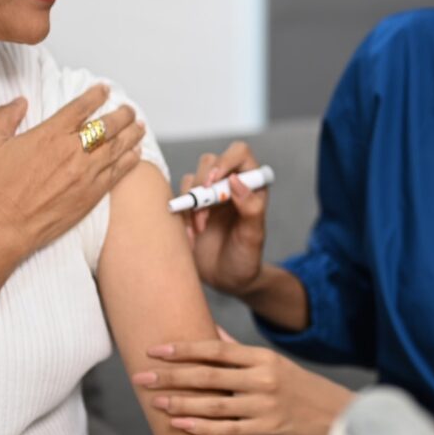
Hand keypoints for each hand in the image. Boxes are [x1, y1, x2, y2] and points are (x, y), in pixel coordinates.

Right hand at [0, 84, 144, 257]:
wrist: (6, 226)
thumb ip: (5, 117)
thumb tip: (21, 102)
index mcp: (50, 135)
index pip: (81, 107)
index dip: (96, 95)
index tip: (104, 89)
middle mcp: (73, 151)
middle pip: (107, 125)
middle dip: (121, 113)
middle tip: (128, 109)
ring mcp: (86, 173)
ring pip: (118, 147)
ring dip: (131, 133)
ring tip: (139, 126)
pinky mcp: (93, 193)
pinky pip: (118, 172)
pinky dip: (130, 160)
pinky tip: (136, 153)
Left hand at [133, 327, 352, 434]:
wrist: (338, 416)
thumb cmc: (302, 389)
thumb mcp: (276, 364)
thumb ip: (242, 352)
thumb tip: (214, 335)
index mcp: (263, 358)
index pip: (216, 349)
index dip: (183, 349)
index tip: (155, 349)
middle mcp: (262, 378)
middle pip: (208, 375)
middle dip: (171, 375)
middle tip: (141, 376)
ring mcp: (264, 405)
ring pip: (213, 403)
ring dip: (180, 403)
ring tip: (154, 402)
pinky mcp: (268, 429)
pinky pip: (227, 429)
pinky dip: (201, 428)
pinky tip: (180, 425)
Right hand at [180, 142, 267, 295]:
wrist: (227, 280)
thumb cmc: (246, 258)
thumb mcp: (253, 236)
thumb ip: (251, 208)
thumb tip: (237, 181)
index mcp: (251, 185)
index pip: (240, 154)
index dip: (226, 160)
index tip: (215, 181)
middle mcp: (229, 184)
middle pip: (211, 161)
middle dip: (204, 184)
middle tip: (205, 211)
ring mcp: (209, 195)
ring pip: (193, 178)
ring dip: (193, 202)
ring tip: (201, 229)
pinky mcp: (191, 207)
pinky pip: (180, 198)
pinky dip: (182, 214)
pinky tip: (192, 235)